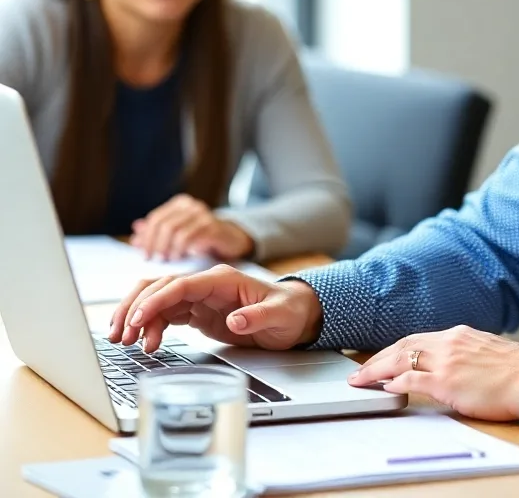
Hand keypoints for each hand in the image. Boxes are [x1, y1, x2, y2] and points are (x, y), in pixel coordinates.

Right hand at [108, 265, 324, 352]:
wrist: (295, 314)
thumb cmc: (288, 310)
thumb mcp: (279, 315)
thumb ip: (258, 316)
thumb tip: (236, 320)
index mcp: (223, 279)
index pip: (181, 284)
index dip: (155, 301)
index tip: (136, 320)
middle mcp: (207, 284)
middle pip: (161, 287)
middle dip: (136, 308)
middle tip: (121, 335)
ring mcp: (200, 297)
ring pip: (158, 300)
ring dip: (137, 317)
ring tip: (124, 341)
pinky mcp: (197, 311)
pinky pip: (166, 314)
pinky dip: (150, 326)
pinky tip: (144, 343)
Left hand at [130, 194, 253, 260]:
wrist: (231, 239)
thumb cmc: (201, 237)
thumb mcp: (178, 232)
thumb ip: (157, 230)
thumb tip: (136, 228)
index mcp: (180, 204)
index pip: (156, 218)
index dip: (147, 237)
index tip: (143, 254)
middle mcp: (192, 206)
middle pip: (164, 224)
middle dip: (155, 244)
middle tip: (153, 259)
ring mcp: (204, 214)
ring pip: (175, 230)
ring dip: (167, 248)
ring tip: (166, 260)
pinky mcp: (214, 226)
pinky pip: (191, 237)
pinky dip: (181, 249)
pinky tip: (180, 258)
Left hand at [347, 326, 518, 420]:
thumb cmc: (515, 370)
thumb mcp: (485, 351)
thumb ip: (463, 353)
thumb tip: (449, 365)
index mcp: (458, 334)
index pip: (416, 338)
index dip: (394, 348)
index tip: (380, 358)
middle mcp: (449, 342)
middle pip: (403, 344)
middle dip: (378, 358)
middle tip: (360, 370)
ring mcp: (446, 360)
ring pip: (401, 358)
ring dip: (377, 370)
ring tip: (361, 380)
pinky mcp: (447, 381)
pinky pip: (412, 378)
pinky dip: (395, 381)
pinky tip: (385, 387)